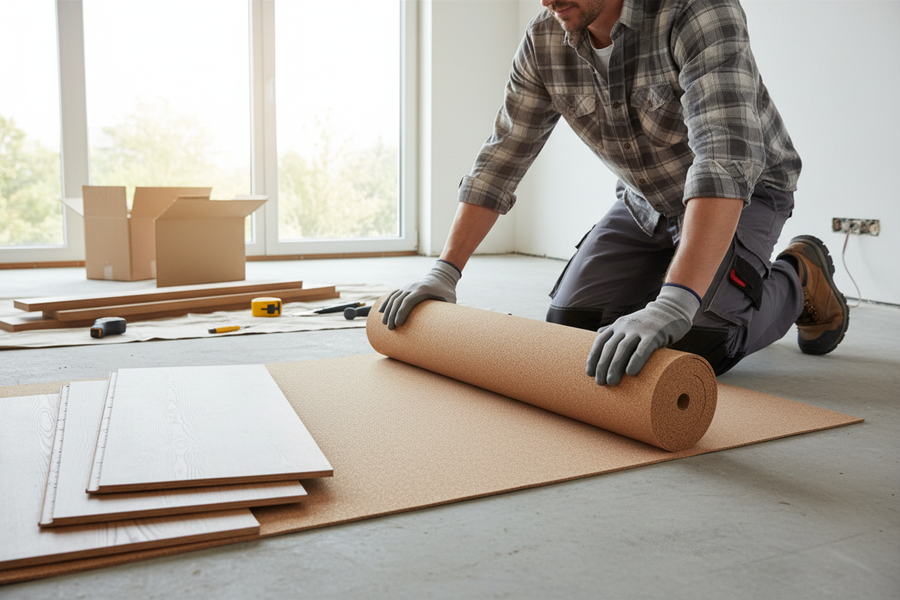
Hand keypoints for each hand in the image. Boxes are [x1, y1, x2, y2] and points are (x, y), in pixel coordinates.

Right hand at [380, 260, 461, 329]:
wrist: (441, 276)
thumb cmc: (447, 291)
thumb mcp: (450, 299)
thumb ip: (448, 311)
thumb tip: (448, 329)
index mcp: (422, 289)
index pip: (408, 300)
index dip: (401, 312)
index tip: (398, 324)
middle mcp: (412, 287)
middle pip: (398, 300)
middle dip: (392, 314)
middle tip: (390, 328)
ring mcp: (407, 287)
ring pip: (394, 298)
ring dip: (387, 310)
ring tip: (384, 323)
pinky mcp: (405, 289)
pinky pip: (393, 295)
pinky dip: (386, 303)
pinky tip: (380, 312)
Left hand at [586, 285, 700, 385]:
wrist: (672, 310)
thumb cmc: (649, 321)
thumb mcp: (629, 322)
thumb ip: (615, 328)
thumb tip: (598, 332)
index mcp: (618, 325)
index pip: (600, 342)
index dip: (593, 357)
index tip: (589, 373)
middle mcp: (626, 327)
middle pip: (609, 347)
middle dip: (602, 365)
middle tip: (600, 382)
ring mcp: (640, 329)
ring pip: (623, 349)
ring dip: (614, 366)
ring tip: (611, 382)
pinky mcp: (655, 334)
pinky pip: (643, 348)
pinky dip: (636, 360)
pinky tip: (631, 373)